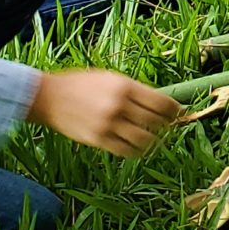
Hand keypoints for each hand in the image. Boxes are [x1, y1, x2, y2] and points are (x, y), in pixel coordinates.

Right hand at [26, 69, 178, 157]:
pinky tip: (138, 148)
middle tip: (168, 126)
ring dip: (154, 141)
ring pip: (145, 140)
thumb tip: (160, 103)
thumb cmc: (81, 84)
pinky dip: (137, 151)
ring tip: (154, 139)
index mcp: (125, 86)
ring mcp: (108, 124)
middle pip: (157, 122)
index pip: (162, 102)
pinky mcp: (98, 140)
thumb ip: (134, 90)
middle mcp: (119, 105)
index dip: (175, 110)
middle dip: (167, 125)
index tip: (179, 113)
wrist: (49, 97)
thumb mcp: (110, 78)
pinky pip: (126, 151)